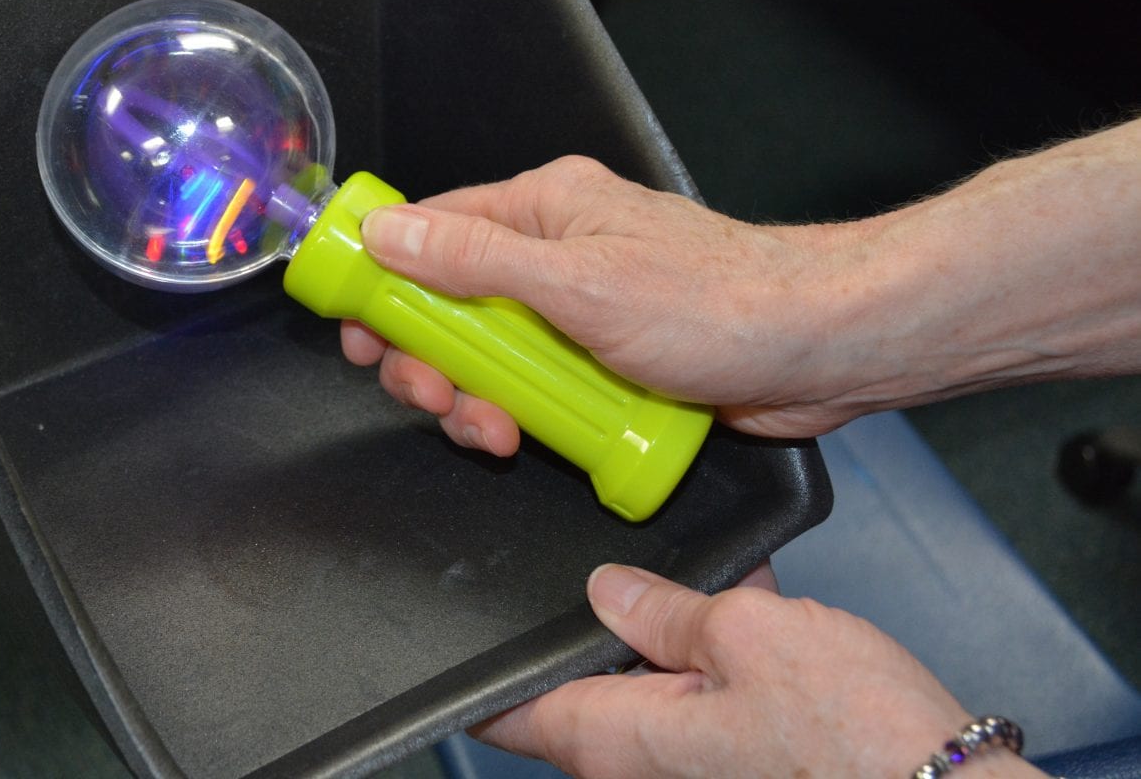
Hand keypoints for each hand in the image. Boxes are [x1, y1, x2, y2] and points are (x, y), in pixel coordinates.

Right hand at [344, 121, 1140, 456]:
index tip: (358, 329)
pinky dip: (521, 417)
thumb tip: (388, 230)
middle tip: (433, 394)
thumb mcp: (576, 282)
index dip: (382, 278)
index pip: (429, 229)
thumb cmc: (719, 302)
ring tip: (492, 429)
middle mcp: (554, 253)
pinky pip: (536, 390)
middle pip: (448, 304)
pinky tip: (529, 438)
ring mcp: (578, 311)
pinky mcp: (603, 363)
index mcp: (542, 209)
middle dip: (429, 358)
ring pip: (489, 357)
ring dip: (474, 399)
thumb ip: (473, 258)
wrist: (819, 350)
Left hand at [476, 564, 1043, 777]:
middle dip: (592, 614)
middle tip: (608, 556)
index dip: (482, 659)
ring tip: (700, 574)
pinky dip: (715, 638)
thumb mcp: (748, 636)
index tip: (458, 613)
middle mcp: (637, 757)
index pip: (508, 709)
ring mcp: (688, 754)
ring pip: (647, 670)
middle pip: (579, 675)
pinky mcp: (737, 747)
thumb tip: (608, 588)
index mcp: (613, 736)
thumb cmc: (854, 739)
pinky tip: (751, 594)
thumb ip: (665, 608)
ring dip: (666, 619)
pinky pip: (702, 682)